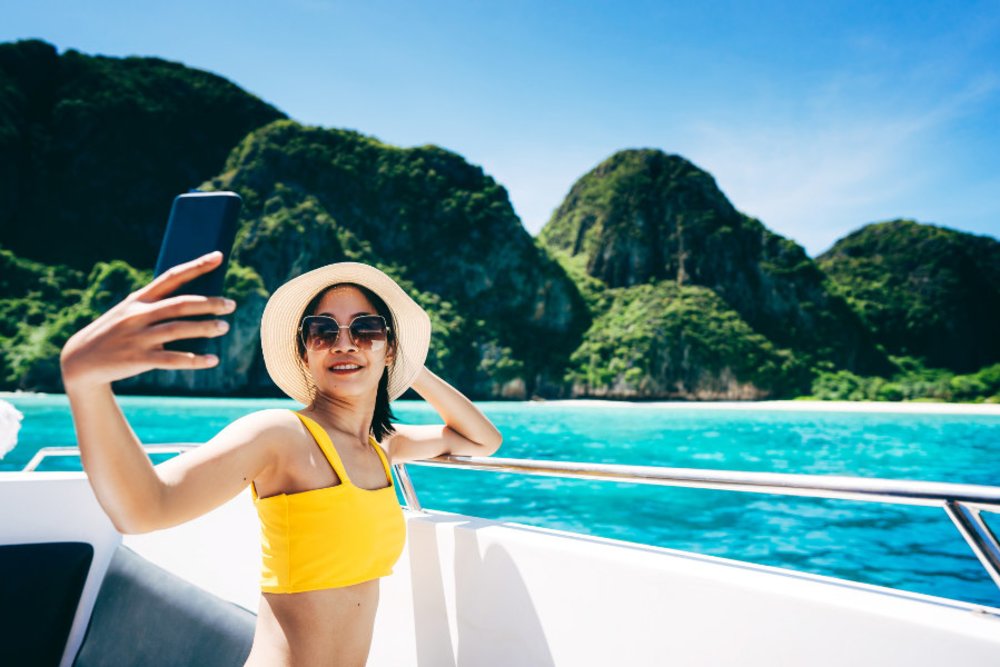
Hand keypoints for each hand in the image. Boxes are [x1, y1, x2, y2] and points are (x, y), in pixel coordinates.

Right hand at [60, 251, 235, 387]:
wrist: (81, 360)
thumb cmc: (117, 332)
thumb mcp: (131, 312)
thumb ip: (159, 305)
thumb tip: (200, 301)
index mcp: (139, 299)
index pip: (172, 276)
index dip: (196, 266)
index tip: (219, 256)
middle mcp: (139, 315)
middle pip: (180, 304)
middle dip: (208, 303)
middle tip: (231, 304)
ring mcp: (138, 337)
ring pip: (178, 329)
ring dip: (205, 328)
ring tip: (224, 327)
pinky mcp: (138, 359)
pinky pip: (171, 359)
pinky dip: (194, 360)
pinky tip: (212, 360)